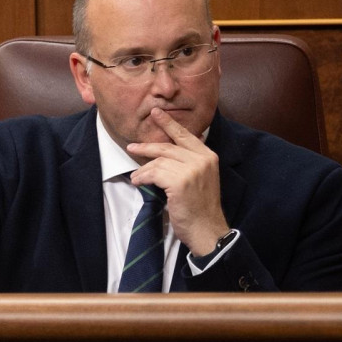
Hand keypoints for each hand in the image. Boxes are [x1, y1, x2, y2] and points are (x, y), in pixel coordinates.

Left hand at [127, 108, 228, 255]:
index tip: (157, 113)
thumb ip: (191, 163)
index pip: (186, 135)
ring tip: (137, 177)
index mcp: (209, 157)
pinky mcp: (180, 182)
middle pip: (168, 146)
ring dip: (143, 170)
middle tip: (132, 146)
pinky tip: (138, 182)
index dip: (169, 124)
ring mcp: (192, 170)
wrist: (207, 229)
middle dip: (147, 146)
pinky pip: (154, 173)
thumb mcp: (202, 179)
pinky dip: (142, 177)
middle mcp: (202, 160)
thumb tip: (169, 150)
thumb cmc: (201, 207)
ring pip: (159, 161)